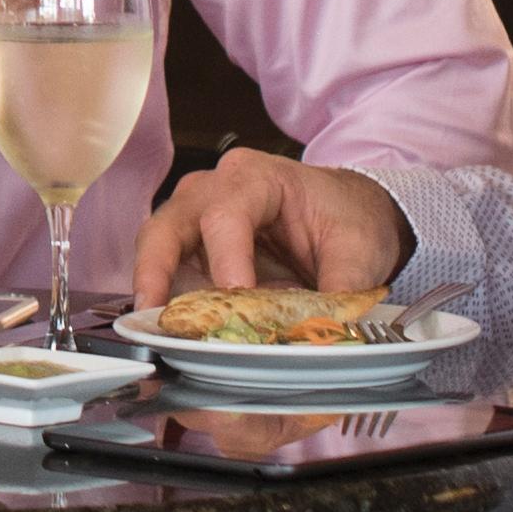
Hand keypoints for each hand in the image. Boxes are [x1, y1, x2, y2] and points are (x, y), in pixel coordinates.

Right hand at [131, 147, 412, 314]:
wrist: (349, 212)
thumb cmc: (349, 218)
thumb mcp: (360, 251)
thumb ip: (342, 291)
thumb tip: (324, 334)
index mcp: (258, 177)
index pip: (227, 214)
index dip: (226, 260)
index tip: (235, 301)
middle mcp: (216, 188)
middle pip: (171, 223)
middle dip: (157, 269)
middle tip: (154, 313)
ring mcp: (198, 214)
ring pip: (157, 242)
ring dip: (152, 286)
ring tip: (154, 329)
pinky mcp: (194, 245)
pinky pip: (167, 266)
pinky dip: (165, 297)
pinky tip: (170, 328)